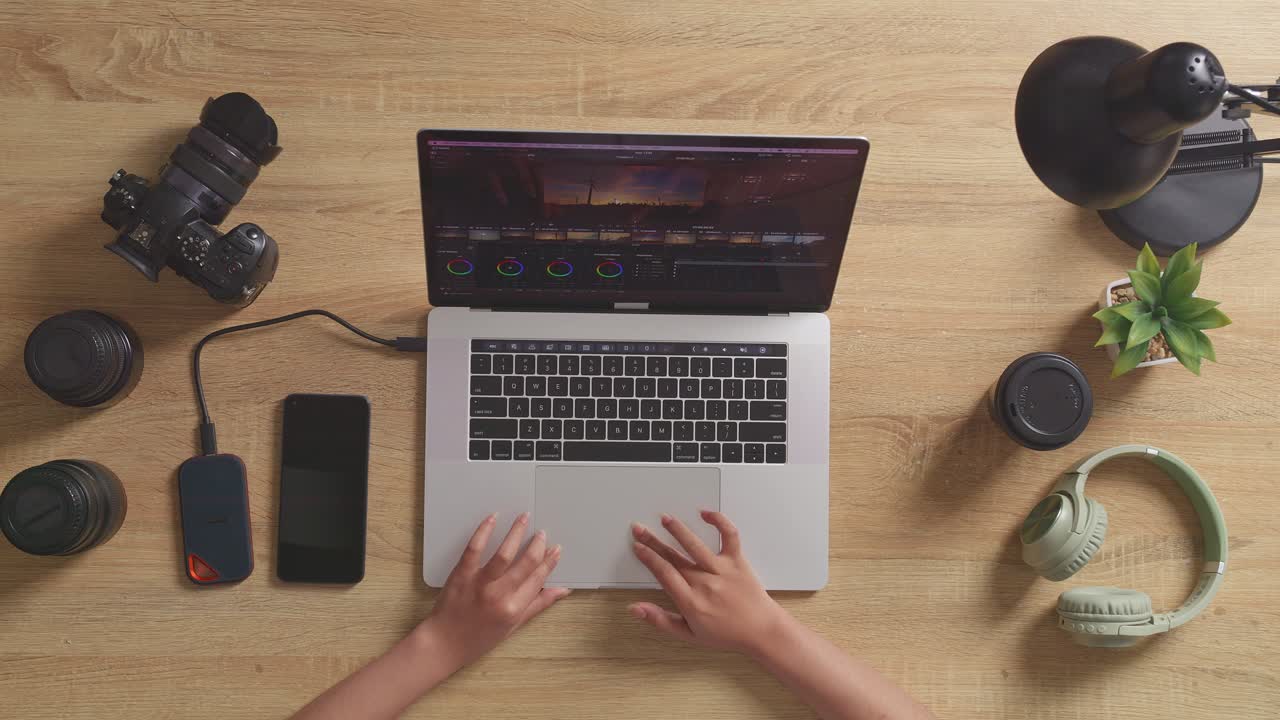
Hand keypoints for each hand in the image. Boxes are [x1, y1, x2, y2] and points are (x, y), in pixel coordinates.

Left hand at [420, 513, 569, 668]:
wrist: (445, 643)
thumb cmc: (478, 639)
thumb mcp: (513, 626)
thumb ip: (538, 605)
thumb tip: (562, 591)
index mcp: (515, 609)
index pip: (538, 578)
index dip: (549, 562)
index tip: (555, 549)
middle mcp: (500, 595)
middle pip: (526, 563)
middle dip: (537, 545)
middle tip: (541, 533)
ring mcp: (480, 584)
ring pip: (504, 553)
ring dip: (516, 533)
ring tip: (524, 518)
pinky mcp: (462, 575)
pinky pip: (474, 549)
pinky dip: (484, 532)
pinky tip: (492, 519)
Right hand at [629, 511, 789, 655]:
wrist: (761, 631)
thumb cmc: (727, 634)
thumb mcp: (689, 634)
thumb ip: (660, 620)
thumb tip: (636, 609)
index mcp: (691, 601)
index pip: (663, 573)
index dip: (648, 558)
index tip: (638, 547)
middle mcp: (705, 583)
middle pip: (673, 557)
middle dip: (653, 541)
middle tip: (639, 529)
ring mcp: (722, 570)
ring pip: (695, 545)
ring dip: (678, 530)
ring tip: (665, 519)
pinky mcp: (737, 561)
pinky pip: (729, 536)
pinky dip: (719, 522)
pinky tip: (706, 514)